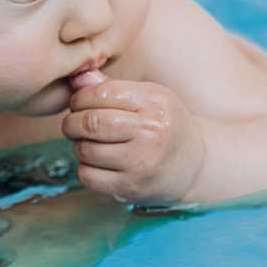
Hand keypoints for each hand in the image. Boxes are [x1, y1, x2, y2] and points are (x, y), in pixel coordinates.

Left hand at [62, 71, 204, 206]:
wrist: (194, 166)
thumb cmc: (162, 125)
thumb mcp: (147, 98)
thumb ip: (110, 87)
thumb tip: (75, 78)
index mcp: (155, 102)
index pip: (102, 93)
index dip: (80, 98)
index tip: (79, 104)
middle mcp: (151, 131)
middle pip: (90, 122)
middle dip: (72, 123)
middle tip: (73, 125)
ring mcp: (142, 162)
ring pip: (86, 149)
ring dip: (79, 146)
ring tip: (89, 143)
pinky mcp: (132, 187)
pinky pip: (88, 176)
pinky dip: (85, 168)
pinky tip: (98, 163)